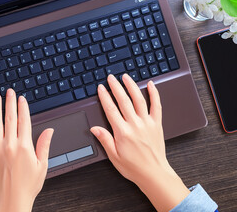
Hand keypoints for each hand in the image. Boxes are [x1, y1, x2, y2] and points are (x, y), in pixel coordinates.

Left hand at [0, 89, 53, 211]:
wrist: (13, 199)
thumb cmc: (28, 185)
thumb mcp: (42, 164)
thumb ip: (44, 145)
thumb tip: (49, 130)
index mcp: (24, 146)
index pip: (24, 121)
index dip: (23, 108)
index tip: (22, 99)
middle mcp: (10, 145)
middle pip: (10, 118)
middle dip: (10, 103)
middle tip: (9, 92)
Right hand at [91, 74, 189, 211]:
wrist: (153, 174)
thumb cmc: (134, 167)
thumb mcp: (114, 156)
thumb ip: (104, 139)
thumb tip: (94, 128)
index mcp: (123, 132)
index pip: (111, 109)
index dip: (105, 97)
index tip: (101, 88)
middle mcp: (135, 125)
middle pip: (124, 101)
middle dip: (116, 87)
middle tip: (111, 78)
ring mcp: (147, 123)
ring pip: (139, 100)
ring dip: (131, 86)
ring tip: (126, 77)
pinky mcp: (156, 124)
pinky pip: (156, 106)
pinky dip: (154, 94)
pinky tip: (151, 85)